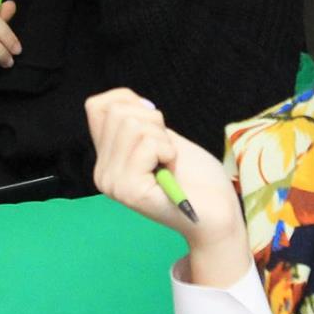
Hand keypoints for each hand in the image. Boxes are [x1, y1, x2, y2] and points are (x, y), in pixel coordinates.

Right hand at [85, 88, 245, 283]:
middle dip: (153, 123)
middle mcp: (102, 172)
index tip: (156, 125)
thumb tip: (125, 99)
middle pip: (117, 113)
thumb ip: (138, 120)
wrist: (217, 215)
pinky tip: (170, 172)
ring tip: (169, 164)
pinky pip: (148, 145)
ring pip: (133, 126)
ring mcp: (113, 183)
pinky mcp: (129, 190)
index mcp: (106, 159)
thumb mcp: (162, 137)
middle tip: (167, 152)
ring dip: (163, 140)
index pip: (96, 106)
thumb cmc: (197, 177)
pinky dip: (168, 152)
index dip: (129, 101)